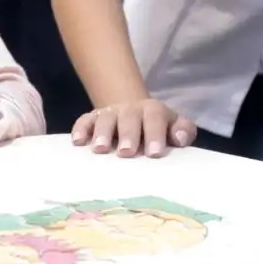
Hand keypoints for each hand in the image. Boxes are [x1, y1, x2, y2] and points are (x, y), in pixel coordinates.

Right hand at [71, 100, 197, 158]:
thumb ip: (183, 131)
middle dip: (128, 134)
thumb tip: (179, 139)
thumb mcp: (175, 128)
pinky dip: (81, 129)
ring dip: (102, 132)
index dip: (155, 134)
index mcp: (154, 111)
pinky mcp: (93, 118)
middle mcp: (131, 110)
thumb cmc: (158, 129)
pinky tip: (78, 142)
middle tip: (127, 152)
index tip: (154, 153)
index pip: (156, 119)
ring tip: (100, 149)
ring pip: (105, 119)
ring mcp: (111, 113)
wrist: (135, 112)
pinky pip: (85, 120)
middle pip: (129, 118)